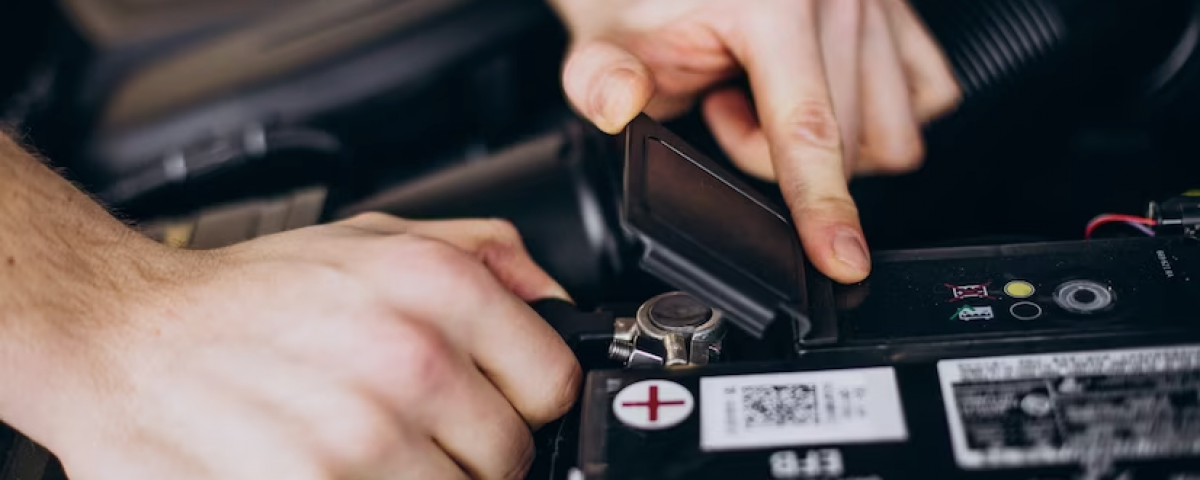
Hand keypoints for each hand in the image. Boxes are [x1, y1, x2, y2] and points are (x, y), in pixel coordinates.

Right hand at [36, 214, 579, 479]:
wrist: (125, 338)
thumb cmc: (249, 295)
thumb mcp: (374, 238)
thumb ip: (484, 258)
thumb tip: (556, 304)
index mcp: (437, 287)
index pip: (553, 383)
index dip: (525, 401)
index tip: (494, 404)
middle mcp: (411, 357)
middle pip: (509, 454)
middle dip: (471, 450)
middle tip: (410, 428)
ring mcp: (367, 435)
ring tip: (368, 451)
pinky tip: (337, 468)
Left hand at [554, 0, 960, 282]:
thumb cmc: (645, 2)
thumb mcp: (605, 42)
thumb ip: (599, 79)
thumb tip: (618, 102)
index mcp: (774, 0)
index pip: (807, 130)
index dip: (822, 206)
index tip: (843, 260)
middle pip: (849, 147)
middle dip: (775, 156)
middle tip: (721, 109)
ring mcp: (881, 0)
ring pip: (893, 135)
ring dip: (827, 141)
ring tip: (762, 96)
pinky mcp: (903, 13)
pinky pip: (925, 100)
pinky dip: (871, 119)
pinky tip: (812, 90)